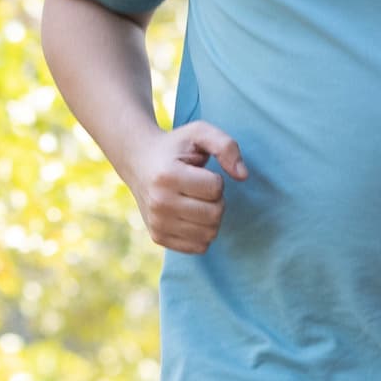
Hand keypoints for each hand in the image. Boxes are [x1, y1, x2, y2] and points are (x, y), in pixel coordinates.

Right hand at [132, 121, 243, 254]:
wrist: (138, 161)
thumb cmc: (175, 147)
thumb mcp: (199, 133)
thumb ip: (226, 146)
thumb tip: (243, 176)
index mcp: (167, 176)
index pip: (216, 188)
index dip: (216, 180)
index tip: (199, 173)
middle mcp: (159, 203)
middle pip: (215, 214)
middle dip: (216, 200)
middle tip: (200, 189)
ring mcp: (157, 223)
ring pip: (210, 234)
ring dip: (211, 217)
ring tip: (195, 201)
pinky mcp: (158, 237)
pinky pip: (199, 247)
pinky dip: (202, 233)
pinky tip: (190, 216)